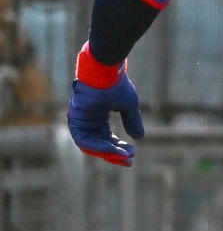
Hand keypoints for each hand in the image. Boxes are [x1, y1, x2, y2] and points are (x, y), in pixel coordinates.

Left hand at [66, 43, 143, 166]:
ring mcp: (80, 121)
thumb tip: (139, 137)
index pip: (107, 138)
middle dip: (114, 154)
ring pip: (91, 145)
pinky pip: (84, 139)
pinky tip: (112, 148)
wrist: (106, 70)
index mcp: (99, 117)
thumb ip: (132, 121)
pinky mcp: (75, 120)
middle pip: (98, 144)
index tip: (132, 154)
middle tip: (129, 160)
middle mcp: (88, 121)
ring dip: (107, 152)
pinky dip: (98, 145)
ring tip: (123, 155)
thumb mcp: (128, 105)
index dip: (119, 148)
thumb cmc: (117, 84)